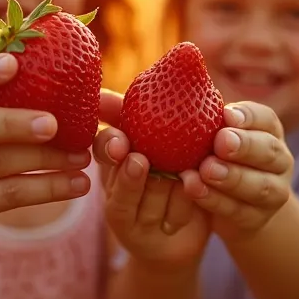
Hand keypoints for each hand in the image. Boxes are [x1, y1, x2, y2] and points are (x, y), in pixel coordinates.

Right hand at [94, 90, 209, 271]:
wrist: (185, 232)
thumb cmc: (175, 172)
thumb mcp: (168, 140)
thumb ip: (158, 110)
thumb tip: (176, 57)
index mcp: (115, 160)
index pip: (104, 149)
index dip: (110, 145)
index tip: (122, 140)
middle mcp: (114, 189)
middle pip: (119, 178)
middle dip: (130, 172)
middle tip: (140, 160)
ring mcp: (128, 219)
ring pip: (146, 199)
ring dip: (166, 187)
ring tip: (179, 176)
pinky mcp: (144, 241)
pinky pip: (166, 219)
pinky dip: (182, 204)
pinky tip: (194, 191)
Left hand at [179, 102, 294, 240]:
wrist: (235, 206)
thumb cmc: (216, 156)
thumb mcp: (212, 132)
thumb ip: (203, 113)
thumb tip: (181, 72)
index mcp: (267, 131)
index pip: (265, 119)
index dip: (248, 117)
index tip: (227, 115)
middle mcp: (278, 159)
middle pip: (269, 151)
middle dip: (245, 146)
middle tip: (221, 142)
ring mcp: (274, 191)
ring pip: (259, 185)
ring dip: (232, 177)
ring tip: (206, 170)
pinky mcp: (258, 219)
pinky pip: (239, 211)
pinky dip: (215, 200)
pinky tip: (194, 189)